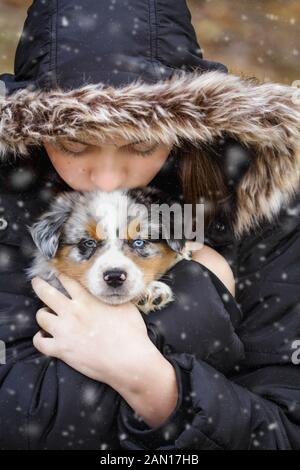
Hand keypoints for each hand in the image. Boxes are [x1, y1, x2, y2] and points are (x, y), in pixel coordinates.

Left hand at [31, 273, 178, 426]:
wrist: (128, 359)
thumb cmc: (132, 333)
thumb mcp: (125, 306)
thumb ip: (112, 297)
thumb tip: (111, 292)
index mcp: (87, 300)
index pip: (67, 281)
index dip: (61, 275)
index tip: (58, 273)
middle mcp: (72, 312)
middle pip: (47, 293)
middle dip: (39, 285)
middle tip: (36, 282)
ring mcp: (64, 331)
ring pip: (41, 316)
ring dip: (42, 314)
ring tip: (45, 314)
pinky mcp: (61, 349)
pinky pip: (40, 342)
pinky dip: (39, 339)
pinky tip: (43, 337)